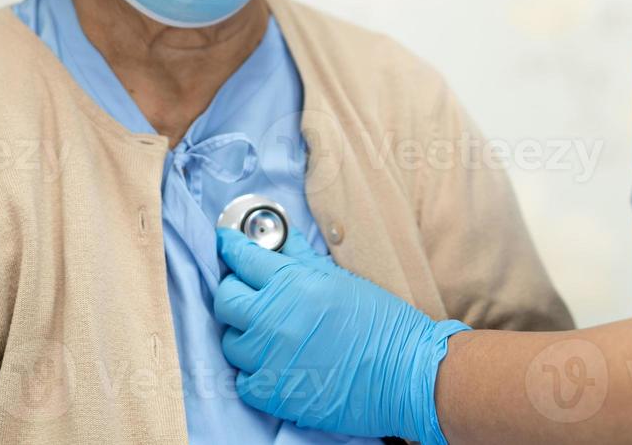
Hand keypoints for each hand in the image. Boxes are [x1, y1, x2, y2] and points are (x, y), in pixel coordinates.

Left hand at [214, 227, 469, 443]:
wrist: (406, 373)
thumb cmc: (381, 324)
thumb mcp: (339, 280)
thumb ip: (301, 259)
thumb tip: (278, 238)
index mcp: (294, 284)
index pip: (242, 257)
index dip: (230, 247)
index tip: (226, 242)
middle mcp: (275, 318)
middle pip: (225, 298)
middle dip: (233, 290)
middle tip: (248, 291)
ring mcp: (270, 358)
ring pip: (230, 340)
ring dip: (244, 333)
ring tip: (268, 332)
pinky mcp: (273, 393)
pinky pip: (242, 380)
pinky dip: (253, 372)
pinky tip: (274, 364)